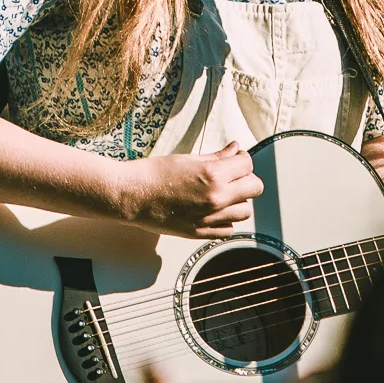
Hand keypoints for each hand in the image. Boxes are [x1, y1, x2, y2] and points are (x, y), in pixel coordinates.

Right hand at [121, 142, 262, 236]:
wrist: (129, 196)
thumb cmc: (152, 174)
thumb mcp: (188, 159)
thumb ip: (217, 157)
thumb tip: (235, 149)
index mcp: (213, 175)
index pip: (248, 164)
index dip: (242, 159)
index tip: (235, 159)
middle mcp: (215, 198)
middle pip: (254, 188)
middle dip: (246, 179)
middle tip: (232, 176)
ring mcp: (209, 218)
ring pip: (245, 211)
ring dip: (238, 201)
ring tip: (222, 194)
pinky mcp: (199, 233)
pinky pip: (228, 229)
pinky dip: (225, 220)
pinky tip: (212, 211)